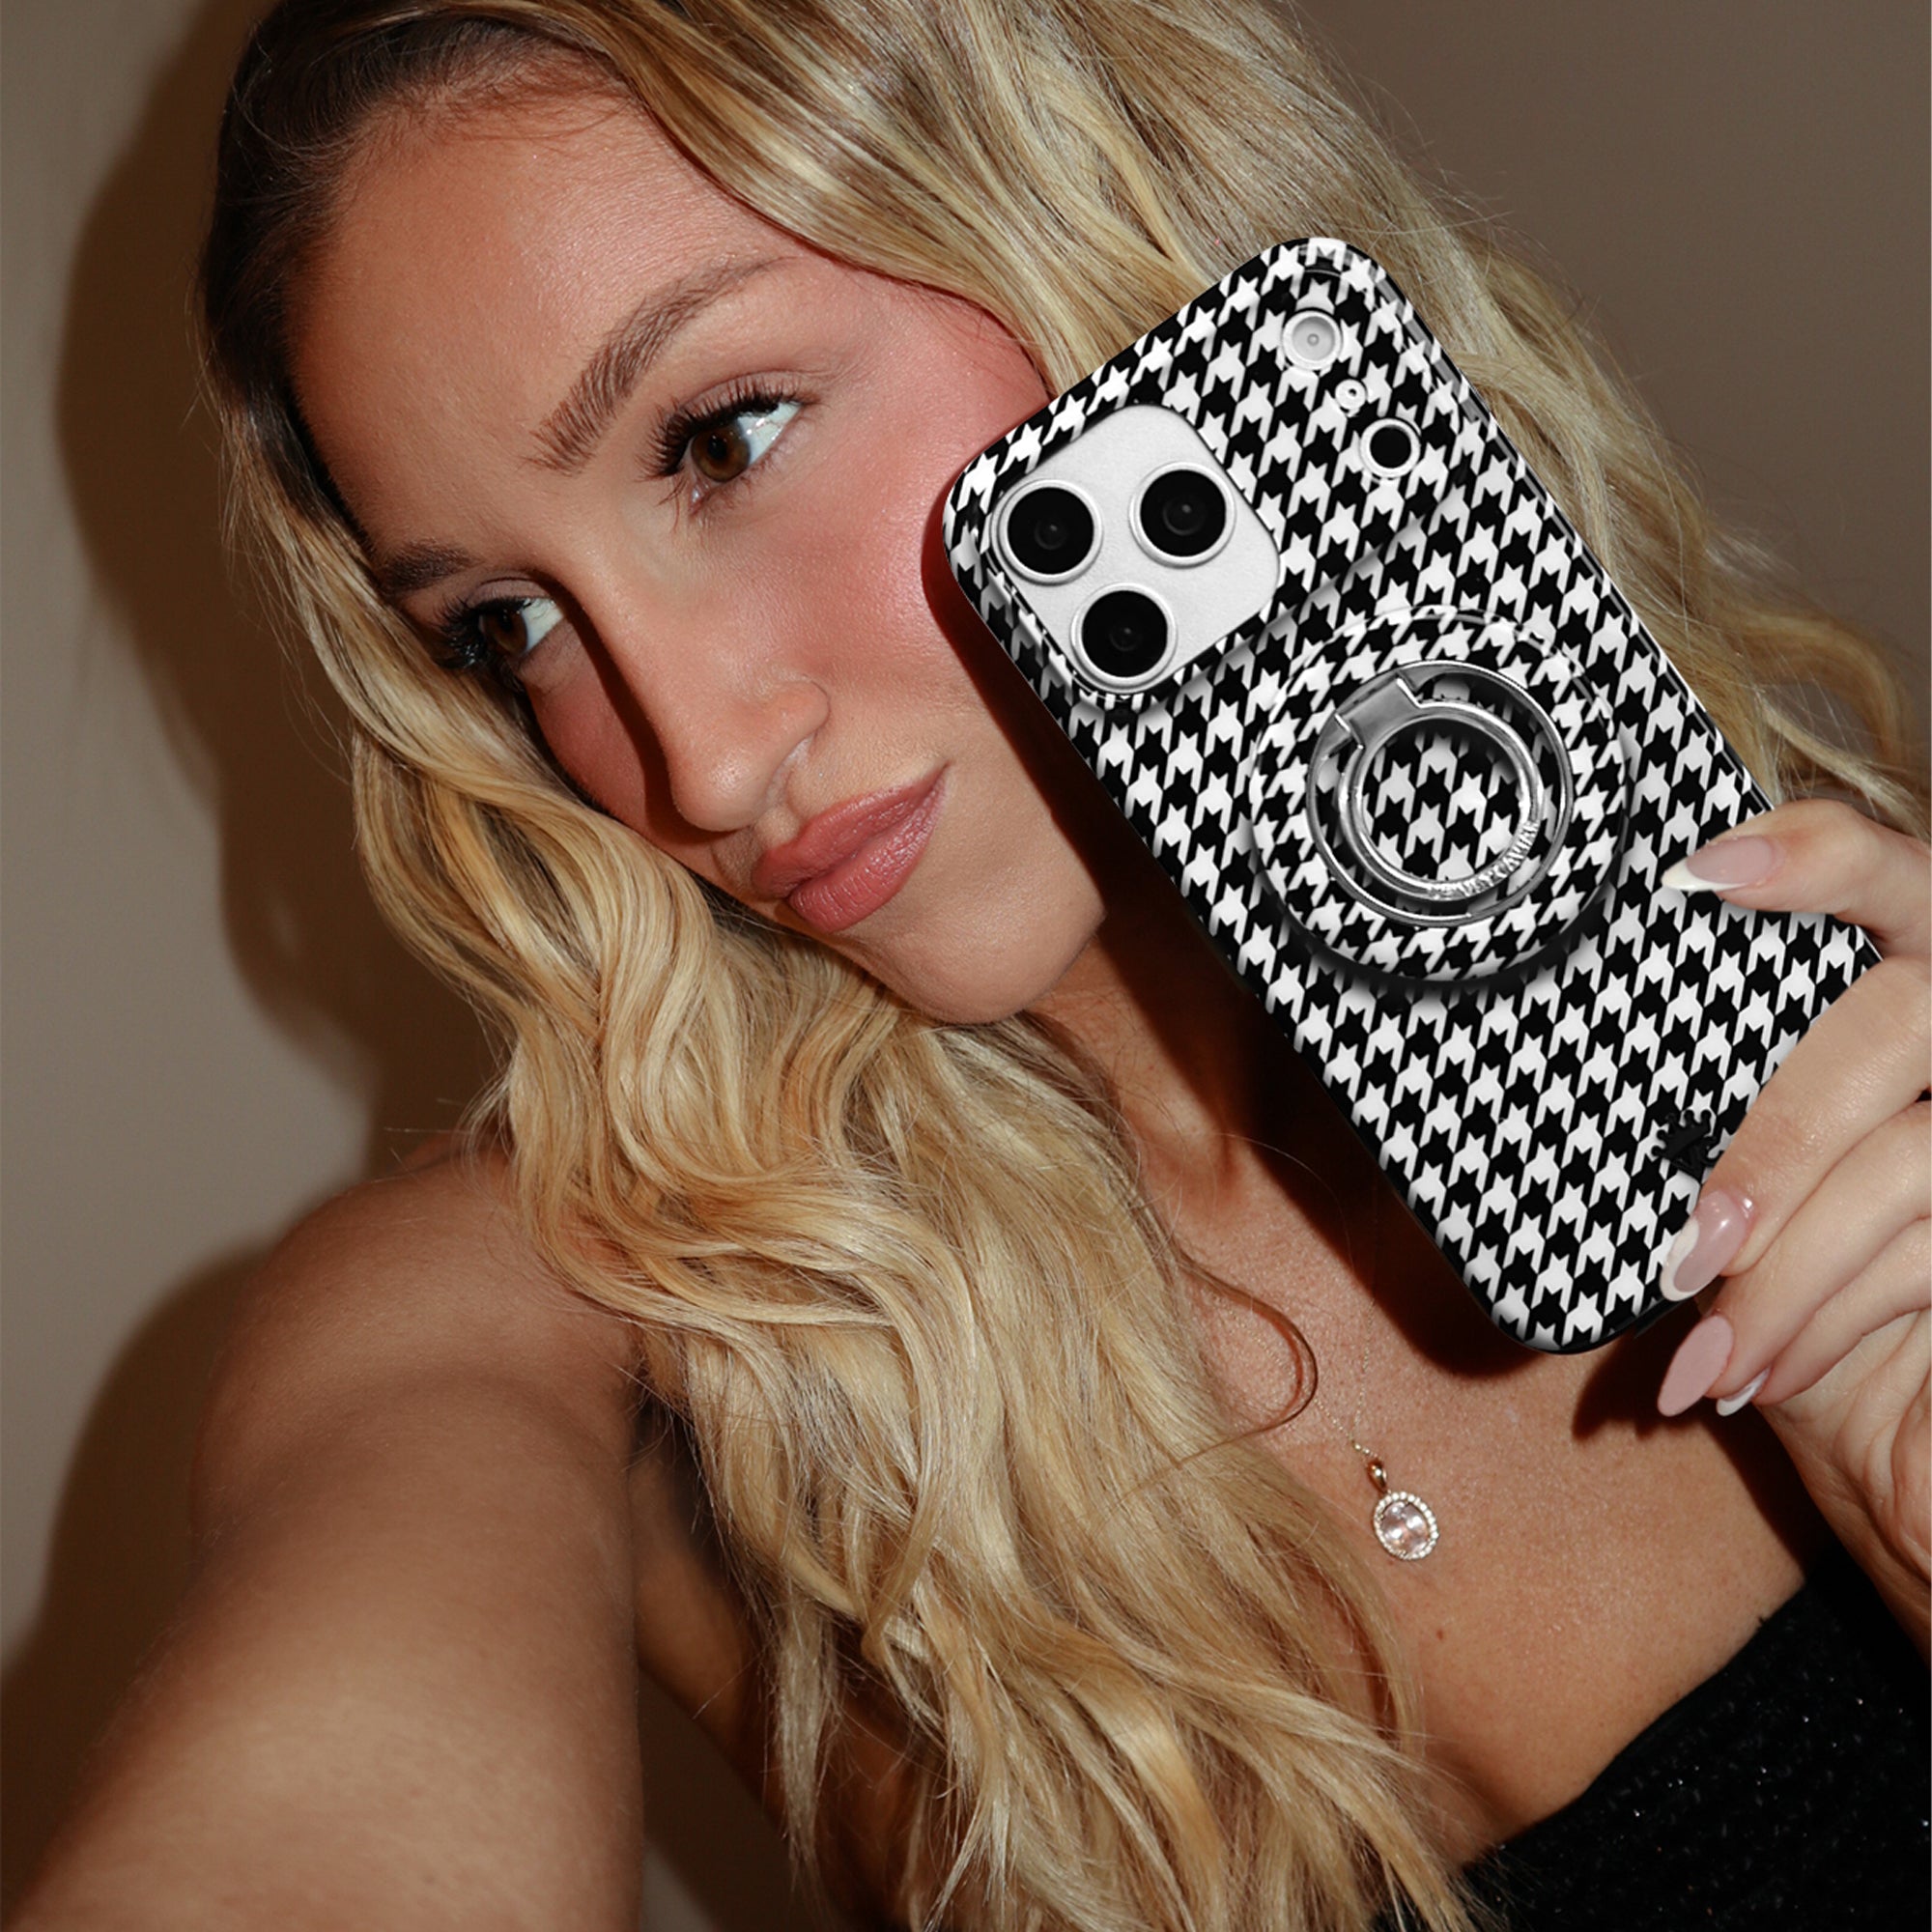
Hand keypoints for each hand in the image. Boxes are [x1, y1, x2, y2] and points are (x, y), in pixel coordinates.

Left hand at [1649, 796, 1930, 1659]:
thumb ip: (1676, 1112)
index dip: (1817, 854)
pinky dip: (1822, 1323)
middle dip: (1785, 1137)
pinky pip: (1928, 1253)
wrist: (1892, 1439)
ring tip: (1700, 1356)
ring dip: (1790, 1272)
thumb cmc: (1777, 1285)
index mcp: (1885, 994)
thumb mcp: (1713, 1184)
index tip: (1699, 874)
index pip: (1884, 873)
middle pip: (1905, 1015)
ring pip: (1914, 1157)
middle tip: (1691, 1241)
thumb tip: (1505, 1089)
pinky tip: (1749, 1379)